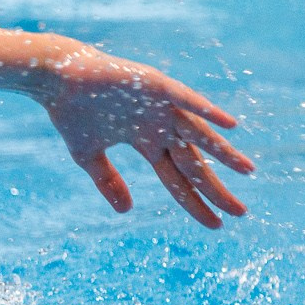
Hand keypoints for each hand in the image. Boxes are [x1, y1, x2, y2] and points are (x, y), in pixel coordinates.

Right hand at [33, 44, 252, 228]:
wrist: (57, 79)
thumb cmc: (71, 113)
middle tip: (241, 212)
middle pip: (194, 164)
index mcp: (147, 142)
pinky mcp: (155, 86)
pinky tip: (229, 125)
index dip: (196, 203)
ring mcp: (161, 106)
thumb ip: (108, 181)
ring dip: (223, 152)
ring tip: (247, 171)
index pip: (177, 179)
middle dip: (216, 189)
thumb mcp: (88, 156)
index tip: (216, 224)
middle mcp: (160, 126)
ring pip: (198, 134)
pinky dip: (207, 111)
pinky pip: (187, 100)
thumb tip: (127, 212)